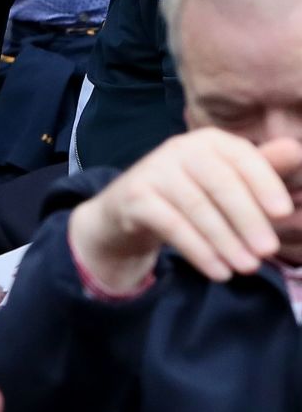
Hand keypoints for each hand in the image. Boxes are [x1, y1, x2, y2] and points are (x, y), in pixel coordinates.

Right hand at [69, 128, 301, 289]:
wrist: (127, 210)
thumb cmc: (190, 194)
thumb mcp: (228, 182)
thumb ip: (262, 170)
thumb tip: (295, 149)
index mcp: (209, 141)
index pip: (242, 157)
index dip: (265, 183)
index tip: (284, 213)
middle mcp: (179, 148)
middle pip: (220, 183)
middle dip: (248, 219)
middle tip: (268, 251)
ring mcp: (153, 171)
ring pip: (196, 207)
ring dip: (226, 241)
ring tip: (248, 267)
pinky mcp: (134, 196)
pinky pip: (171, 225)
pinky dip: (198, 250)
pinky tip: (218, 271)